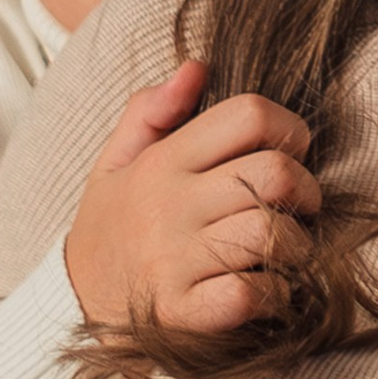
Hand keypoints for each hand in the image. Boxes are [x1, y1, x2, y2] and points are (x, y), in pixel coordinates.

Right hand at [63, 57, 321, 335]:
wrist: (70, 305)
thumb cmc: (110, 227)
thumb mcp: (115, 161)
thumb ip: (152, 110)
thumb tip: (197, 67)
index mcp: (162, 162)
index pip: (249, 115)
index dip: (291, 127)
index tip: (292, 152)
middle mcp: (169, 206)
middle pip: (275, 174)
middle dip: (307, 191)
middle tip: (300, 207)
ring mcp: (174, 260)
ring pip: (270, 234)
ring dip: (295, 246)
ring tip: (282, 251)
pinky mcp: (181, 311)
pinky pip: (249, 294)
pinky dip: (273, 294)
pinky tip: (265, 290)